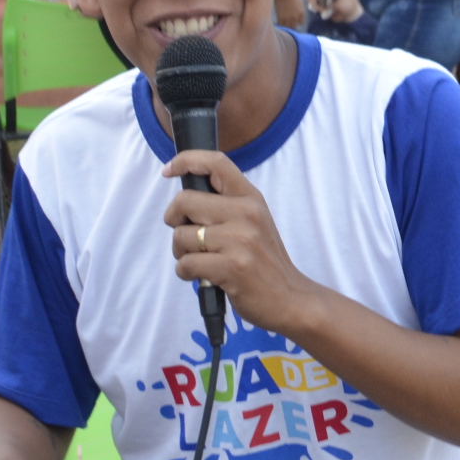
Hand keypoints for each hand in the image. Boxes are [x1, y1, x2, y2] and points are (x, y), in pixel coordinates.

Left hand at [162, 149, 319, 336]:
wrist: (290, 298)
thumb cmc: (265, 262)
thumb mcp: (255, 221)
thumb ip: (227, 205)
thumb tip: (185, 198)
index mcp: (251, 198)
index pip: (216, 163)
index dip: (186, 160)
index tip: (169, 169)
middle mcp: (246, 214)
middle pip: (185, 201)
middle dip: (174, 220)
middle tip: (186, 236)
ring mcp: (240, 240)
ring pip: (182, 236)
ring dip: (181, 252)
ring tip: (198, 260)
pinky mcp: (231, 267)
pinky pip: (186, 263)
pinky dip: (185, 272)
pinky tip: (200, 276)